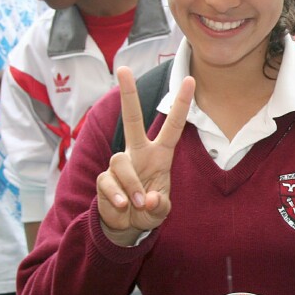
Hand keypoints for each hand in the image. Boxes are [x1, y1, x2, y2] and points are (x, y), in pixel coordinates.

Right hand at [96, 66, 193, 245]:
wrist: (126, 225)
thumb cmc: (149, 209)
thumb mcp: (161, 210)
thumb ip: (159, 205)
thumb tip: (148, 199)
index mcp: (160, 154)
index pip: (173, 126)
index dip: (181, 104)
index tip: (190, 79)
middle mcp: (139, 153)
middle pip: (132, 120)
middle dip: (128, 95)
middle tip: (123, 69)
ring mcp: (120, 164)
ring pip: (122, 163)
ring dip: (132, 186)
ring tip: (138, 203)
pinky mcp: (104, 178)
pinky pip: (109, 183)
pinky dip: (118, 197)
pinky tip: (124, 206)